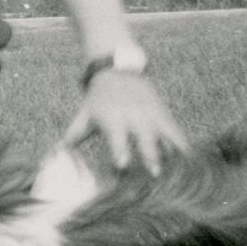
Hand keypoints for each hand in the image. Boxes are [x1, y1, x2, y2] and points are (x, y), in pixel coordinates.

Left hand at [60, 70, 186, 173]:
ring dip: (175, 154)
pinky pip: (177, 133)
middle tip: (156, 175)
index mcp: (113, 120)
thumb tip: (53, 156)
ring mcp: (152, 116)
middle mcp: (135, 118)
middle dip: (151, 156)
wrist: (118, 70)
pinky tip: (193, 166)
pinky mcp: (165, 115)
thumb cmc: (98, 99)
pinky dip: (185, 148)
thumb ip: (73, 136)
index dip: (120, 153)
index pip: (117, 140)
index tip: (123, 167)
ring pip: (167, 136)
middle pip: (145, 140)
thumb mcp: (85, 115)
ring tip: (184, 174)